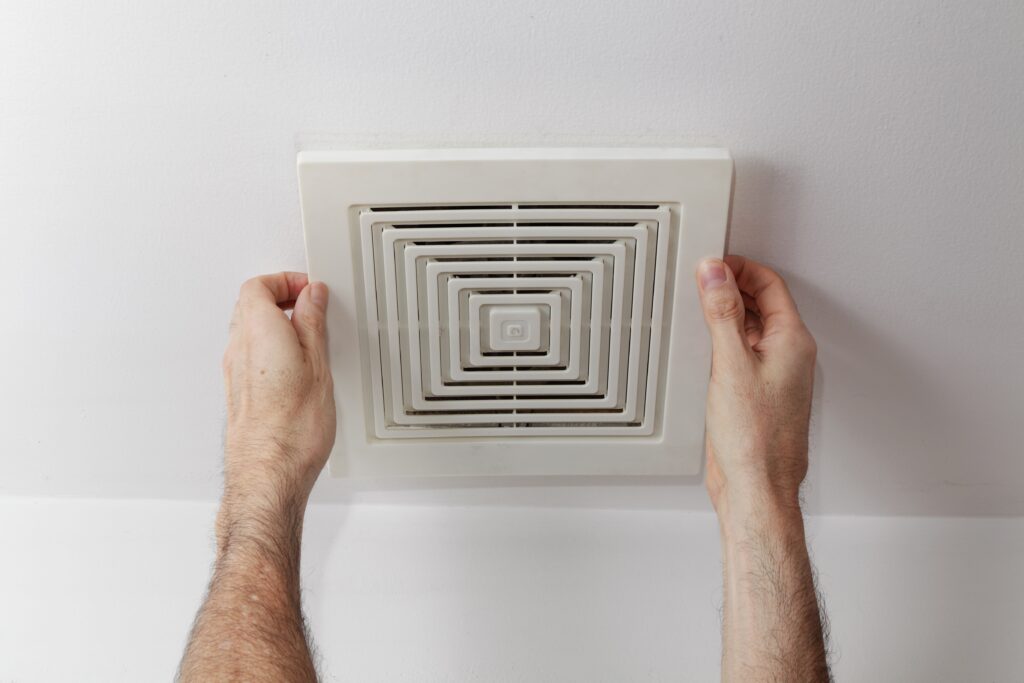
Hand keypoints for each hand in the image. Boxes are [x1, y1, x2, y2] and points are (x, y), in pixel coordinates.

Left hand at [220, 272, 335, 531]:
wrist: (269, 474)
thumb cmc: (292, 429)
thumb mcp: (318, 364)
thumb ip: (312, 323)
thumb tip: (312, 297)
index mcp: (257, 331)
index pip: (259, 286)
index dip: (285, 280)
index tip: (310, 288)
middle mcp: (238, 349)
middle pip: (248, 305)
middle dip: (279, 298)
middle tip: (309, 304)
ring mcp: (234, 373)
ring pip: (247, 331)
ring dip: (275, 324)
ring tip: (307, 333)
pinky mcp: (238, 394)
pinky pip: (250, 356)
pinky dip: (270, 348)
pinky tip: (295, 364)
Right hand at [696, 256, 816, 514]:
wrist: (756, 488)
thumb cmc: (755, 438)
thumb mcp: (731, 364)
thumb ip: (722, 313)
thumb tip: (715, 273)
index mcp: (792, 342)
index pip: (770, 286)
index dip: (741, 268)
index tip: (713, 263)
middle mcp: (787, 357)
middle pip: (761, 305)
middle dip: (731, 288)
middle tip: (700, 281)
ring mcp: (772, 377)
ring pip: (750, 330)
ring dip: (725, 316)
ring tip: (696, 309)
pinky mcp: (756, 395)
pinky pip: (741, 355)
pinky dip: (721, 343)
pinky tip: (700, 348)